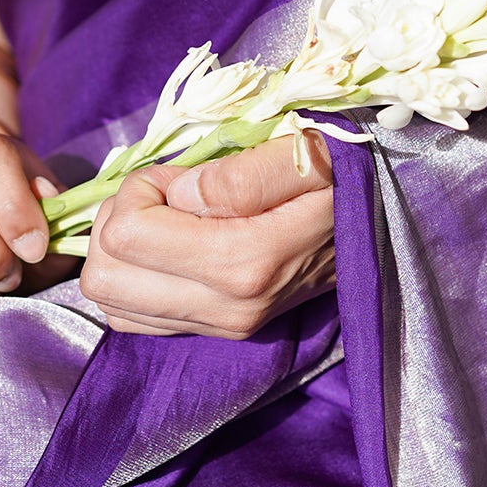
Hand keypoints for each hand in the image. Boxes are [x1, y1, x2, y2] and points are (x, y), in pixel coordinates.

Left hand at [79, 130, 334, 338]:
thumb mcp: (305, 155)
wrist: (382, 224)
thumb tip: (178, 195)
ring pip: (110, 301)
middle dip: (117, 222)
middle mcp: (227, 308)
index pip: (126, 234)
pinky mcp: (218, 331)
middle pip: (104, 276)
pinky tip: (169, 246)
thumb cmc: (341, 178)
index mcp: (244, 262)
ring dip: (122, 251)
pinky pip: (132, 316)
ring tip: (166, 220)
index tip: (181, 175)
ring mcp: (222, 327)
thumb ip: (240, 175)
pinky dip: (134, 276)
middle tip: (163, 196)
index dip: (140, 189)